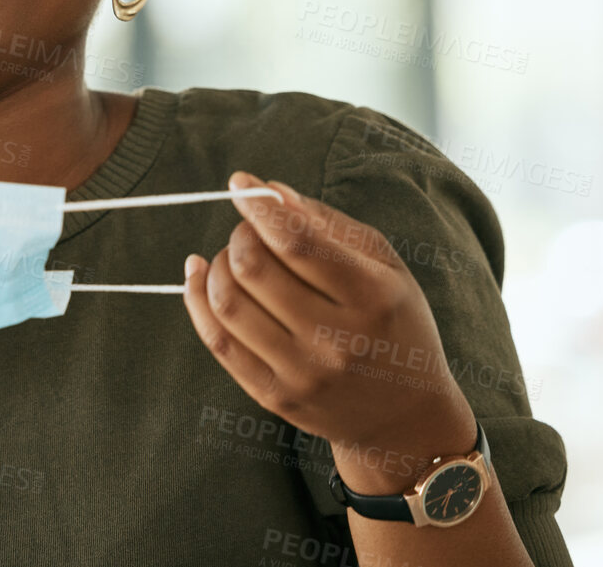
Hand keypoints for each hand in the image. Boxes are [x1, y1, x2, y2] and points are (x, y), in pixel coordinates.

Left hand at [182, 169, 476, 489]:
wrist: (405, 418)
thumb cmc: (393, 323)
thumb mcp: (383, 266)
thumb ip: (327, 223)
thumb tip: (269, 190)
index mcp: (370, 297)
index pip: (297, 241)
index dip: (259, 206)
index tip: (240, 183)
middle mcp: (335, 339)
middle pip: (254, 267)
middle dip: (240, 234)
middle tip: (249, 232)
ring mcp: (302, 373)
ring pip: (227, 302)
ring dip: (218, 265)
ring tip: (233, 258)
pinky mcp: (273, 396)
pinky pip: (217, 341)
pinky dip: (196, 299)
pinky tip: (198, 275)